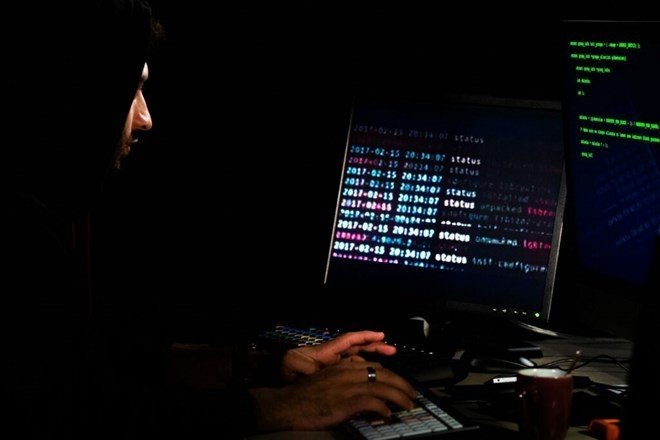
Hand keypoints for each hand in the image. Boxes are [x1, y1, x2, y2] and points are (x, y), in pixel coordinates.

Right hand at [250, 361, 415, 430]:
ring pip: (384, 386)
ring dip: (400, 396)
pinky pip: (374, 402)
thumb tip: (360, 391)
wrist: (288, 404)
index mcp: (344, 366)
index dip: (391, 375)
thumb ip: (343, 380)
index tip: (399, 383)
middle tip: (412, 394)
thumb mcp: (326, 381)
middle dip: (402, 383)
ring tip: (408, 404)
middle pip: (384, 373)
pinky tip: (388, 414)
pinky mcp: (347, 400)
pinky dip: (384, 408)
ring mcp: (349, 386)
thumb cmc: (305, 397)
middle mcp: (349, 372)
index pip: (374, 366)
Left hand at [280, 331, 395, 380]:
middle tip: (391, 349)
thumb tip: (313, 371)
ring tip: (387, 364)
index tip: (380, 335)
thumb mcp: (293, 364)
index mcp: (326, 351)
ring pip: (357, 360)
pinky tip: (372, 378)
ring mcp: (335, 366)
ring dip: (372, 360)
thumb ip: (304, 366)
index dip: (365, 336)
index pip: (349, 340)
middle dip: (374, 346)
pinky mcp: (335, 377)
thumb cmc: (287, 370)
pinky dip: (363, 372)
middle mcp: (333, 356)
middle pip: (357, 348)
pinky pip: (352, 372)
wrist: (284, 383)